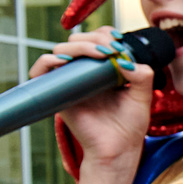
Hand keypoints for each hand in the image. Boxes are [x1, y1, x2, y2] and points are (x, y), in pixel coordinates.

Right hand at [30, 32, 149, 169]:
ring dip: (78, 46)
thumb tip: (126, 60)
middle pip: (77, 40)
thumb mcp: (142, 96)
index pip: (97, 38)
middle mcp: (83, 71)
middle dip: (94, 38)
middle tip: (111, 50)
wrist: (117, 149)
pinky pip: (41, 71)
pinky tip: (65, 61)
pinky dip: (48, 61)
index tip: (120, 42)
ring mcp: (68, 80)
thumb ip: (142, 76)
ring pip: (61, 50)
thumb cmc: (129, 125)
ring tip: (99, 55)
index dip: (105, 34)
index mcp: (102, 68)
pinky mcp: (56, 93)